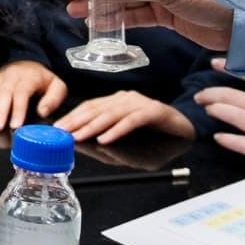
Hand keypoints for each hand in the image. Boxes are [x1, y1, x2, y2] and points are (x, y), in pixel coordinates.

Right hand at [0, 60, 67, 130]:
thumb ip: (53, 99)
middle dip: (0, 112)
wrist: (29, 64)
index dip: (18, 110)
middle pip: (4, 94)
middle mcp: (12, 76)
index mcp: (29, 77)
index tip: (15, 125)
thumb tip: (43, 112)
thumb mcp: (56, 86)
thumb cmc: (43, 80)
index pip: (22, 93)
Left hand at [53, 90, 195, 144]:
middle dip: (77, 121)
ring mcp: (140, 103)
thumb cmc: (157, 136)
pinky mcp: (154, 111)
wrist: (188, 129)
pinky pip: (132, 120)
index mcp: (117, 102)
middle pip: (96, 109)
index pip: (90, 107)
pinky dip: (118, 130)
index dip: (73, 116)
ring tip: (79, 136)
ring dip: (93, 126)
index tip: (57, 128)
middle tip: (61, 133)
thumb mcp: (129, 143)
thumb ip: (110, 144)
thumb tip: (88, 146)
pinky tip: (106, 138)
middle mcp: (126, 98)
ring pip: (111, 114)